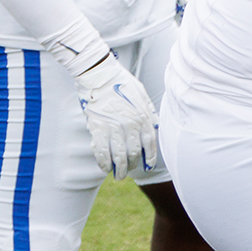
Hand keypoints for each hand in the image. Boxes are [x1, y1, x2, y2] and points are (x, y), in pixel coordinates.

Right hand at [72, 52, 158, 177]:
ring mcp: (114, 127)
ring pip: (118, 156)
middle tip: (128, 171)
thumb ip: (149, 112)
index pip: (150, 143)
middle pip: (134, 153)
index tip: (148, 166)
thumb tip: (154, 127)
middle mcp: (130, 124)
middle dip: (132, 166)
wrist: (99, 75)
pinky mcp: (97, 128)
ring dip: (119, 170)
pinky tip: (104, 168)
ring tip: (118, 175)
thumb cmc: (122, 83)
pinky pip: (101, 152)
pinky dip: (103, 164)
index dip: (150, 157)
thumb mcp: (142, 95)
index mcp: (143, 116)